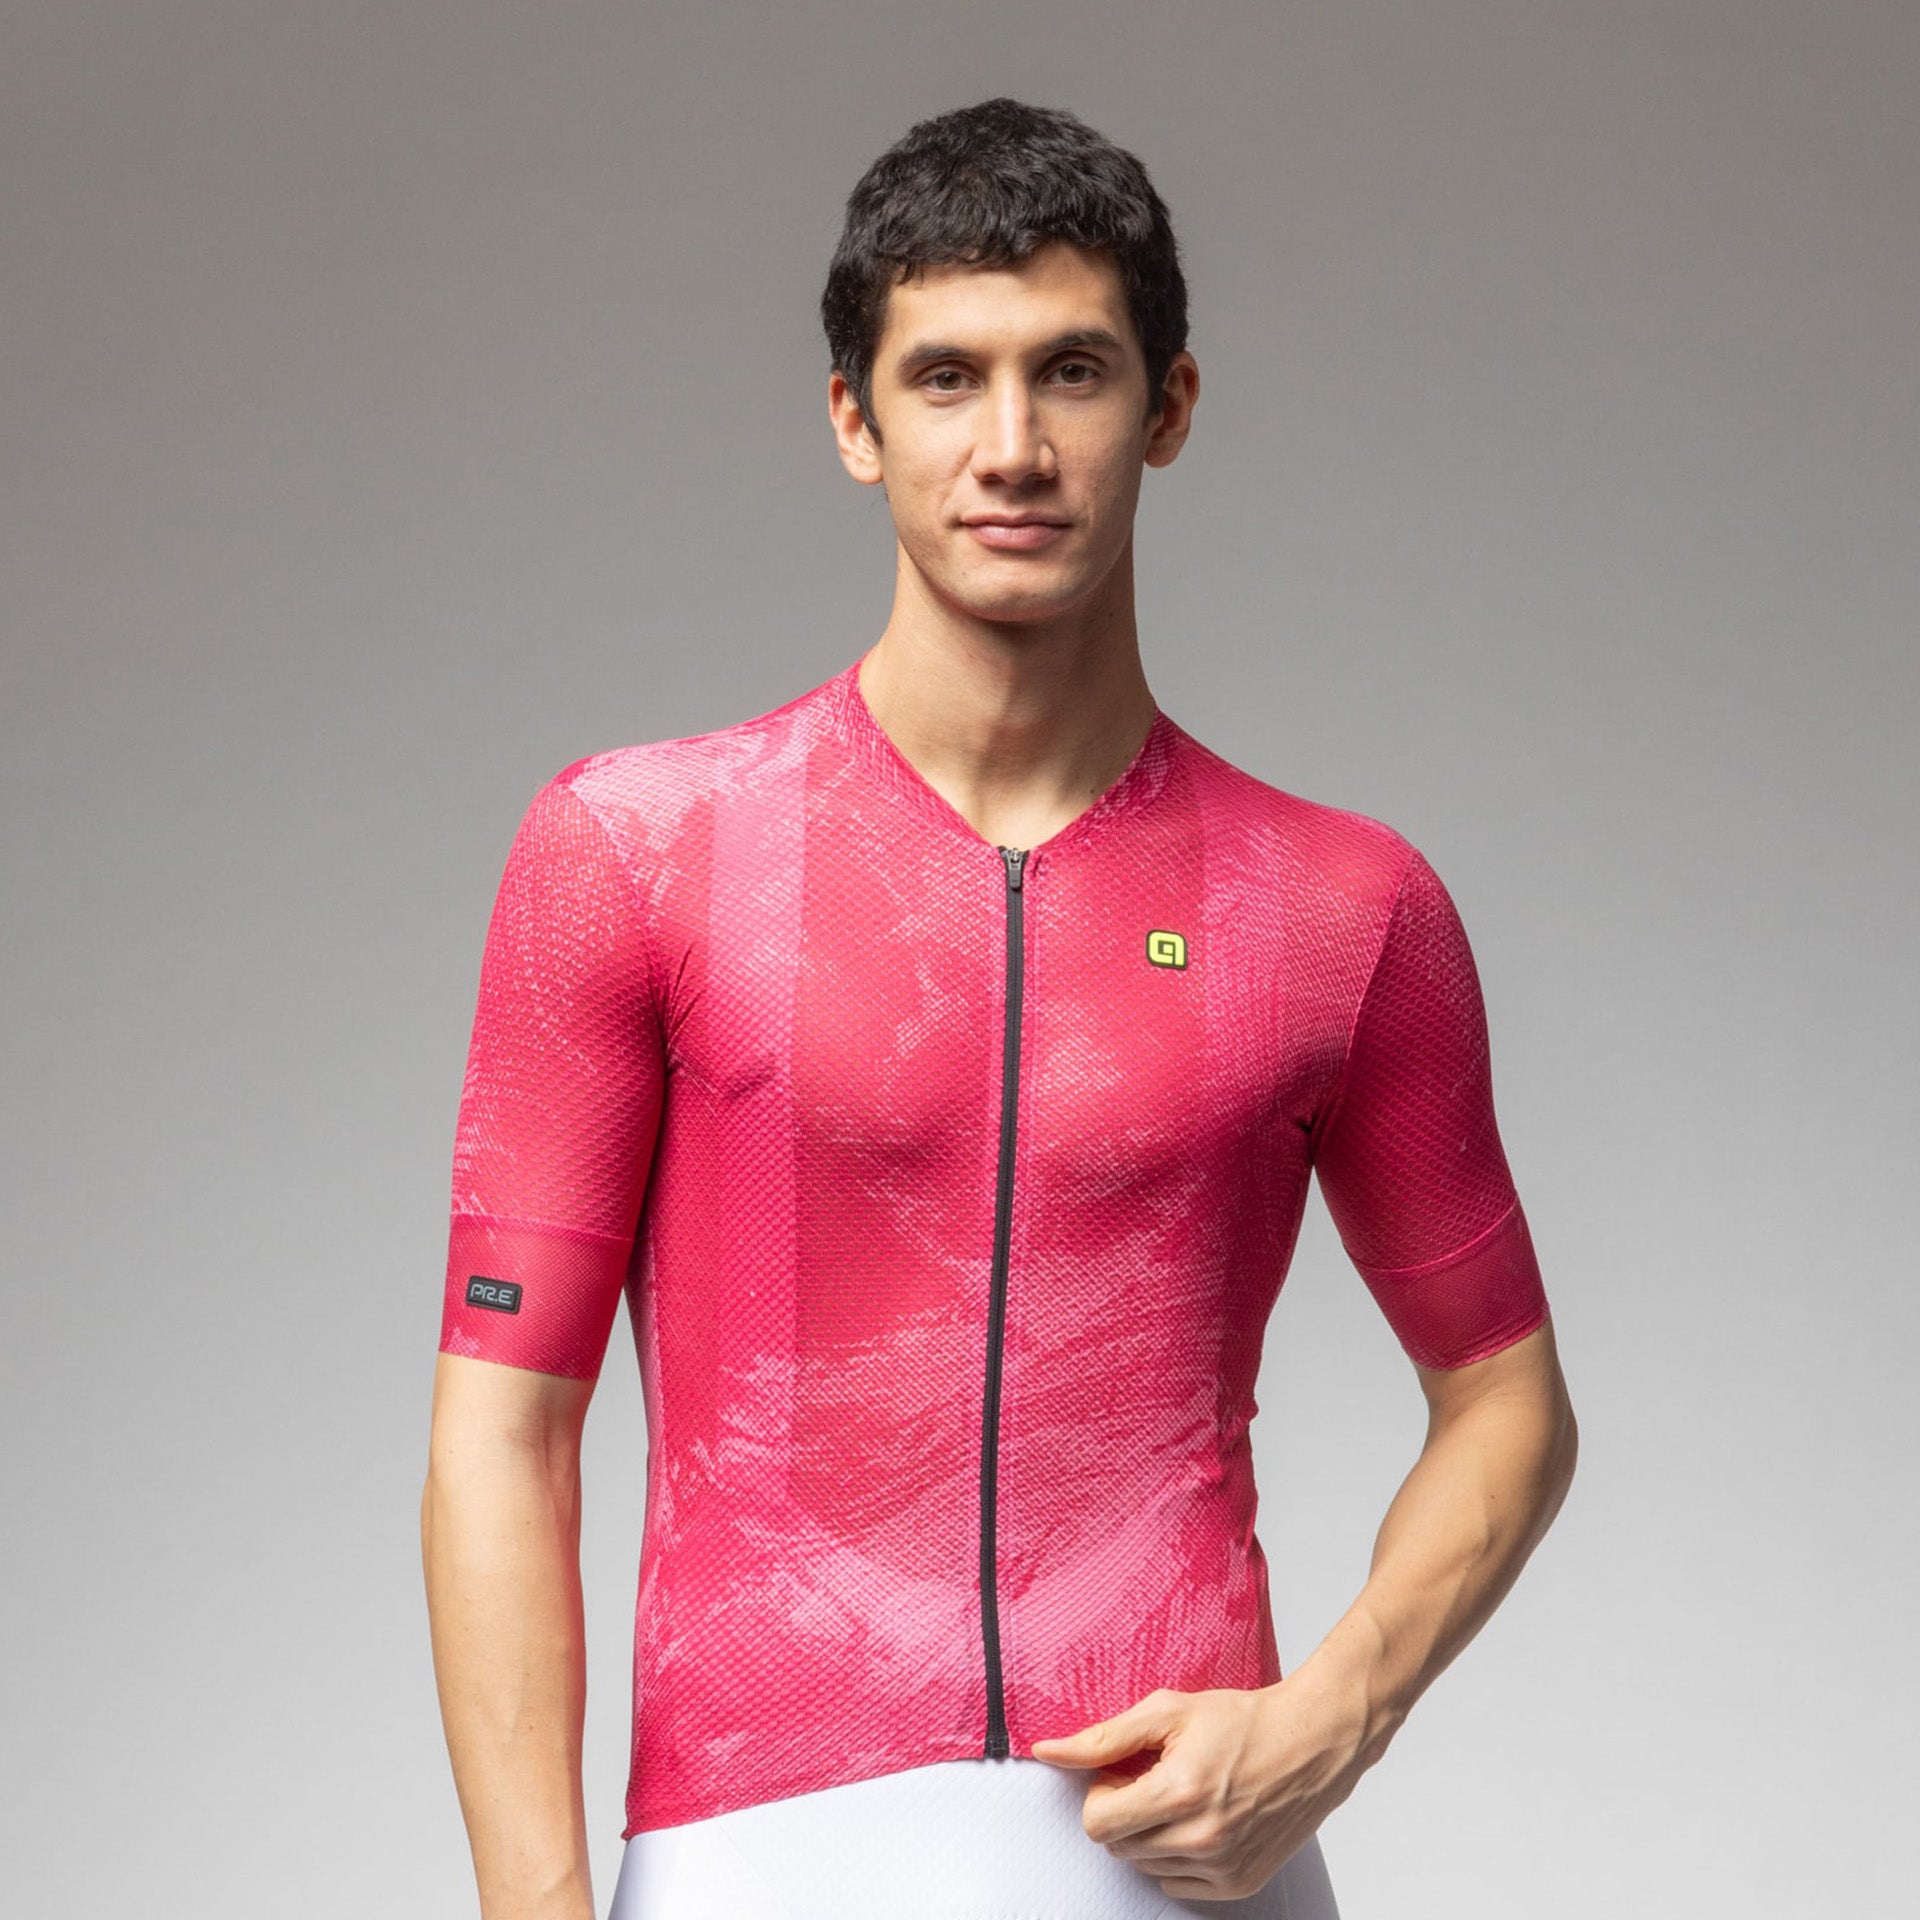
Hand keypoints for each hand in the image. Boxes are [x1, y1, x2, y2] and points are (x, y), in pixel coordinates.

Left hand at [1027, 1675, 1368, 1902]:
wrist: (1311, 1743)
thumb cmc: (1241, 1720)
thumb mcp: (1167, 1712)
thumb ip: (1103, 1737)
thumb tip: (1048, 1752)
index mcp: (1176, 1794)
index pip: (1096, 1823)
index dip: (1104, 1792)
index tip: (1127, 1771)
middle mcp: (1199, 1839)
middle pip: (1118, 1845)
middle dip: (1126, 1810)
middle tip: (1158, 1777)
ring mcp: (1221, 1867)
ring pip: (1146, 1865)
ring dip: (1153, 1833)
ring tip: (1186, 1794)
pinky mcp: (1239, 1884)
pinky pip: (1177, 1883)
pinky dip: (1179, 1856)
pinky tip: (1204, 1819)